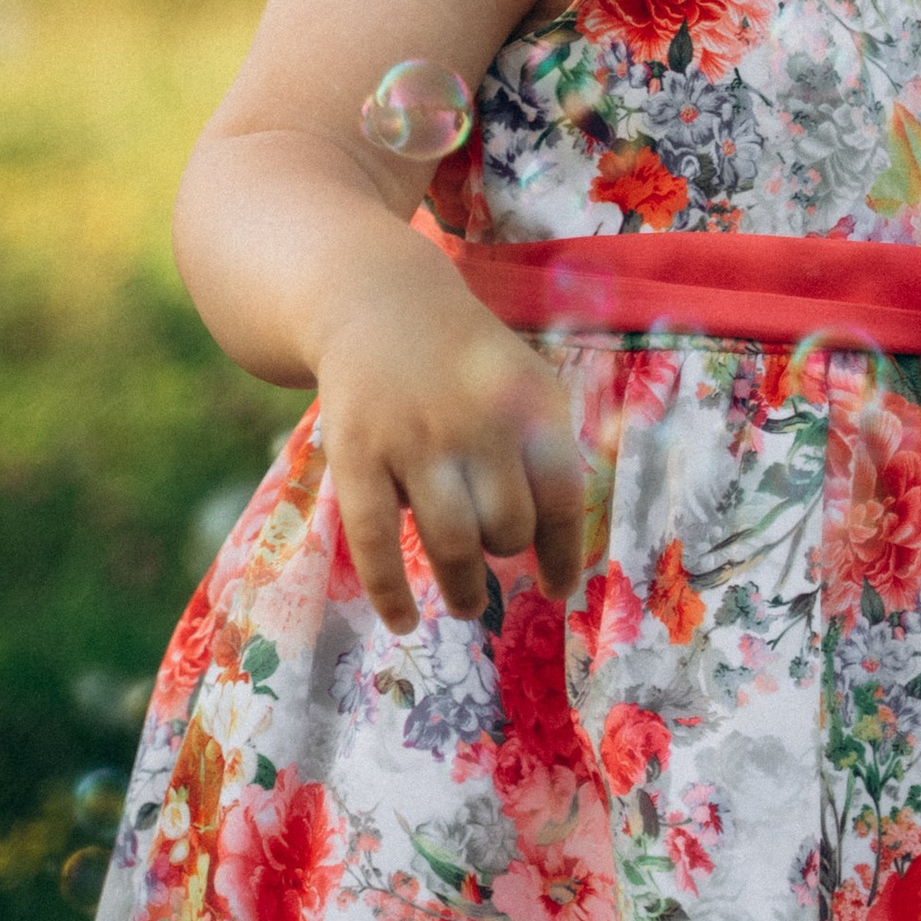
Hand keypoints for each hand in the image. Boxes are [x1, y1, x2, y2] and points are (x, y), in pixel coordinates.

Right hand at [313, 283, 587, 635]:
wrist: (377, 299)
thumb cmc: (462, 359)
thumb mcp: (522, 381)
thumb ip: (546, 450)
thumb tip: (562, 547)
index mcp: (529, 402)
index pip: (564, 495)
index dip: (564, 552)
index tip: (559, 589)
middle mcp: (479, 419)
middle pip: (508, 524)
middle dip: (505, 551)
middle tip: (495, 563)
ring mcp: (415, 436)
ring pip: (452, 540)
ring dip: (463, 586)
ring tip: (466, 603)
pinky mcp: (357, 452)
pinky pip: (376, 540)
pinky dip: (391, 591)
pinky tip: (402, 621)